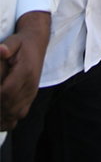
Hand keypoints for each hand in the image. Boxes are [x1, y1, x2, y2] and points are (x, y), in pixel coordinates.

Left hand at [0, 12, 49, 131]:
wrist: (37, 44)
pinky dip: (7, 120)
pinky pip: (19, 115)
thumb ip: (7, 46)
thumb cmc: (22, 44)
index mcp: (26, 72)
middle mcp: (30, 85)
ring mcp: (31, 93)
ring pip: (14, 114)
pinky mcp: (30, 97)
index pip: (7, 92)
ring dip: (1, 117)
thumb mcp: (14, 41)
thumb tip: (1, 51)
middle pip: (9, 106)